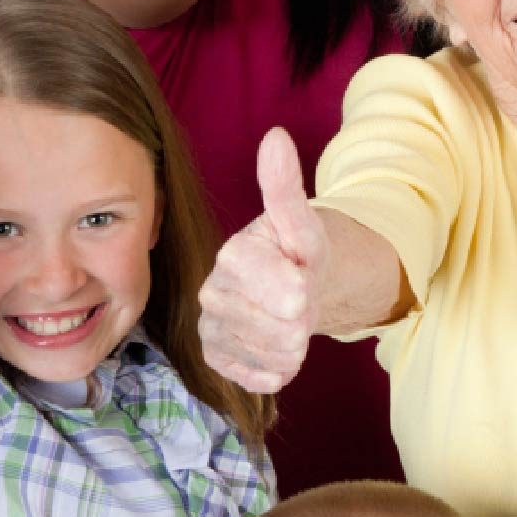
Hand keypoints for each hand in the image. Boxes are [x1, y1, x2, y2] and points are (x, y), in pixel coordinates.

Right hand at [197, 127, 327, 393]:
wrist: (295, 287)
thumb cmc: (300, 252)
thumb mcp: (304, 222)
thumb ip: (286, 186)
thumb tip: (276, 137)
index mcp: (233, 255)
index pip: (277, 289)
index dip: (298, 290)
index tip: (303, 280)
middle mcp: (211, 292)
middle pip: (282, 328)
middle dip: (304, 317)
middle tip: (301, 300)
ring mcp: (211, 328)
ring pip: (275, 354)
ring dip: (296, 343)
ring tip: (292, 321)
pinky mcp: (217, 359)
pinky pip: (261, 379)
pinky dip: (280, 369)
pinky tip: (280, 349)